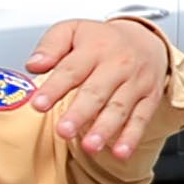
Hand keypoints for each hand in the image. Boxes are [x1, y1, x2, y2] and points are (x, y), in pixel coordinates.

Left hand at [19, 14, 175, 164]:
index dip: (54, 88)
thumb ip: (50, 46)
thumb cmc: (103, 41)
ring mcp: (135, 82)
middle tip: (63, 131)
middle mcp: (117, 65)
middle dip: (80, 113)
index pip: (71, 69)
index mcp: (94, 48)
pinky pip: (142, 119)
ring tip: (89, 146)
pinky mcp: (149, 98)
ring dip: (104, 129)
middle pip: (96, 91)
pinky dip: (131, 137)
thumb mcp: (73, 30)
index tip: (38, 104)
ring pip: (119, 107)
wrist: (146, 39)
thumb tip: (33, 65)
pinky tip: (120, 152)